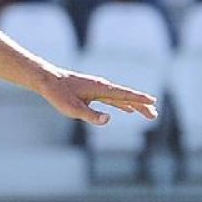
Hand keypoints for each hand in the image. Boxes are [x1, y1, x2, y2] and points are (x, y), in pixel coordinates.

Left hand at [37, 69, 157, 125]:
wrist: (48, 80)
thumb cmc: (59, 95)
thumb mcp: (73, 109)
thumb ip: (91, 115)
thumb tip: (108, 120)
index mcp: (101, 89)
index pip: (125, 95)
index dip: (139, 99)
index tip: (153, 102)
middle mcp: (103, 87)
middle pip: (127, 97)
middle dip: (141, 106)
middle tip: (154, 115)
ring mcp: (98, 88)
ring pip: (121, 98)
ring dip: (134, 105)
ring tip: (147, 113)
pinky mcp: (92, 91)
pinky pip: (112, 99)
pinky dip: (122, 104)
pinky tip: (127, 109)